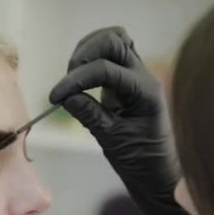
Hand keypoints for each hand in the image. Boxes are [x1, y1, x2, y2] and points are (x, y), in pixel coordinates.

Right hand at [49, 27, 200, 214]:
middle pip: (114, 40)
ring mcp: (137, 75)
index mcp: (144, 91)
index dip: (76, 80)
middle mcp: (143, 76)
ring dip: (88, 50)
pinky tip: (80, 77)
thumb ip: (89, 114)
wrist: (158, 175)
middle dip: (84, 55)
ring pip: (114, 39)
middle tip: (68, 83)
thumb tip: (65, 96)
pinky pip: (112, 54)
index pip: (106, 69)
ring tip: (73, 77)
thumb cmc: (140, 162)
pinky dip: (92, 56)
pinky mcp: (127, 79)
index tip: (54, 98)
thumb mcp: (111, 140)